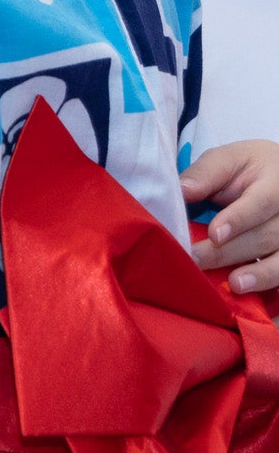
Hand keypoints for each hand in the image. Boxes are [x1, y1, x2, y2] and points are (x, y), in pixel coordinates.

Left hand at [188, 139, 278, 293]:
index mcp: (276, 181)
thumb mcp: (229, 159)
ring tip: (235, 284)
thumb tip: (183, 190)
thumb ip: (207, 174)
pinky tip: (253, 292)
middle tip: (197, 261)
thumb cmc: (248, 170)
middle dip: (232, 251)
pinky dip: (272, 283)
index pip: (261, 202)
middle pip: (269, 234)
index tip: (214, 234)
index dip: (238, 219)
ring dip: (262, 274)